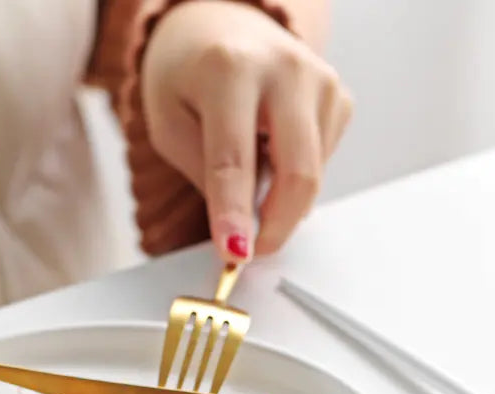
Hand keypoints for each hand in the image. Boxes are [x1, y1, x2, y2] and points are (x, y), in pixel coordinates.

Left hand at [141, 1, 352, 259]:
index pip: (233, 159)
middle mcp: (284, 67)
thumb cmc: (186, 78)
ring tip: (249, 175)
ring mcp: (320, 79)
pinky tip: (271, 153)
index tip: (234, 253)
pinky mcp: (338, 96)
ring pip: (313, 174)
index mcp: (229, 69)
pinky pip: (322, 163)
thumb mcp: (169, 127)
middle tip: (249, 251)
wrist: (218, 26)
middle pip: (296, 171)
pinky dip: (294, 177)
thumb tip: (241, 230)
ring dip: (280, 200)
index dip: (233, 213)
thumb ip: (205, 175)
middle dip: (275, 226)